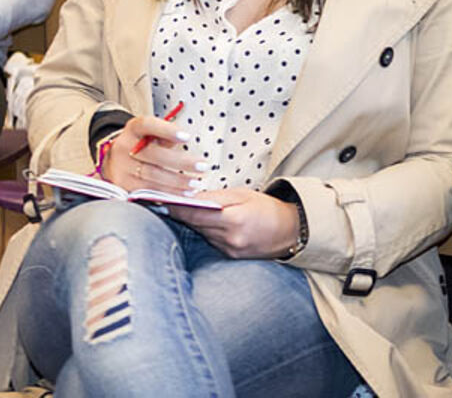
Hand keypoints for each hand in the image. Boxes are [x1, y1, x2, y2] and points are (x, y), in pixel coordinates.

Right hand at [100, 115, 199, 194]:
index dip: (167, 130)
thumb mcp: (151, 133)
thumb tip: (185, 138)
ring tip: (196, 183)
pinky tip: (183, 193)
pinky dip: (168, 193)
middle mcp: (123, 147)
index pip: (148, 125)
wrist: (114, 161)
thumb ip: (167, 134)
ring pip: (152, 175)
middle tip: (202, 166)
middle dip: (181, 162)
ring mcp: (121, 168)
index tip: (187, 136)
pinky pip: (148, 191)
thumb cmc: (141, 144)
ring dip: (177, 181)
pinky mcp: (123, 186)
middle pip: (153, 154)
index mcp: (133, 129)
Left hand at [170, 188, 301, 258]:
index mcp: (235, 219)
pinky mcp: (229, 256)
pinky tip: (203, 223)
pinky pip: (211, 241)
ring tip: (181, 210)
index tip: (160, 201)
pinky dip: (206, 231)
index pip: (197, 214)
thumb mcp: (244, 195)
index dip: (176, 208)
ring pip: (202, 234)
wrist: (291, 231)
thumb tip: (191, 196)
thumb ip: (217, 197)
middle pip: (196, 225)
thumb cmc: (268, 209)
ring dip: (193, 223)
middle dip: (181, 214)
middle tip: (163, 202)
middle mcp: (230, 238)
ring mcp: (229, 250)